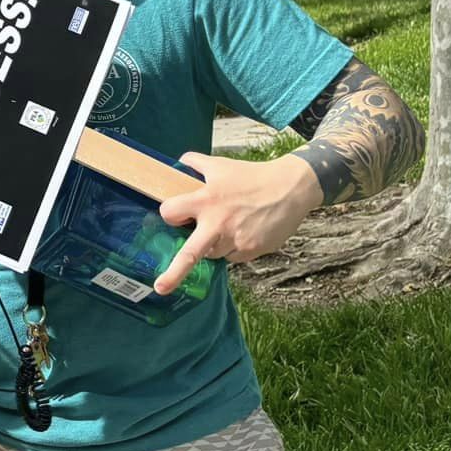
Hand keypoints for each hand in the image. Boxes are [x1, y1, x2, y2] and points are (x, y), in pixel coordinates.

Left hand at [152, 151, 323, 295]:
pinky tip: (244, 230)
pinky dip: (232, 247)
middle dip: (173, 274)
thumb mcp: (220, 165)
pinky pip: (232, 256)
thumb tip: (179, 162)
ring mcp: (235, 240)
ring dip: (212, 244)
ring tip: (228, 224)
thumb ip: (196, 163)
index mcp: (205, 201)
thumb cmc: (253, 176)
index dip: (170, 214)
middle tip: (160, 288)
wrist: (290, 188)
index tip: (175, 215)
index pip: (170, 213)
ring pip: (212, 253)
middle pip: (189, 255)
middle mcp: (218, 224)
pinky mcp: (251, 250)